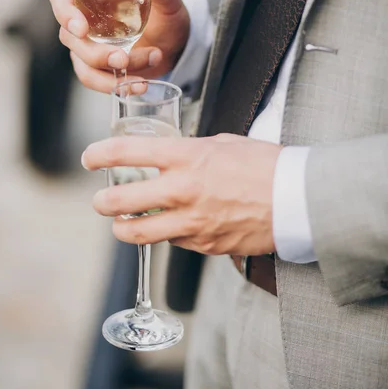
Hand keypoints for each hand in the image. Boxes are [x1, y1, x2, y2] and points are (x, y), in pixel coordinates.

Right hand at [47, 0, 189, 92]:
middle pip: (71, 38)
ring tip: (146, 71)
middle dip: (97, 54)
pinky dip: (116, 86)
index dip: (64, 12)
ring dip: (111, 74)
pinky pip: (94, 80)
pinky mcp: (95, 67)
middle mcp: (81, 17)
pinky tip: (140, 85)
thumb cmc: (164, 13)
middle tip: (124, 58)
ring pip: (84, 64)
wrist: (172, 42)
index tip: (82, 29)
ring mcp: (86, 45)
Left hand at [82, 134, 282, 255]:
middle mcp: (183, 190)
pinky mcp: (204, 245)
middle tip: (101, 201)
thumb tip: (173, 157)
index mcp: (187, 157)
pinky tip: (171, 227)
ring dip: (123, 229)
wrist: (297, 199)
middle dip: (102, 203)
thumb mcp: (224, 144)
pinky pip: (172, 242)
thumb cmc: (265, 165)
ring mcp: (192, 222)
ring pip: (137, 233)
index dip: (99, 155)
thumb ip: (192, 151)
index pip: (127, 153)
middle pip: (120, 202)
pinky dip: (166, 235)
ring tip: (121, 224)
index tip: (90, 158)